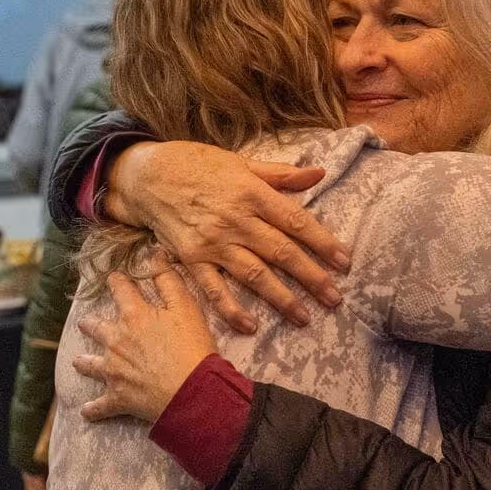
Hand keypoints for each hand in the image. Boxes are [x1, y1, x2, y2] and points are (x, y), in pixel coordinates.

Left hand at [73, 271, 216, 423]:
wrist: (191, 392)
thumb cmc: (192, 348)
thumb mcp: (186, 308)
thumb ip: (169, 281)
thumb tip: (155, 255)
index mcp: (134, 316)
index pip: (120, 289)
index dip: (117, 281)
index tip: (114, 278)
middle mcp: (117, 340)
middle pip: (96, 327)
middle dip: (90, 323)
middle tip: (85, 322)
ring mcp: (113, 370)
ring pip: (90, 365)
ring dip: (84, 363)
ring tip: (77, 362)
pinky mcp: (117, 398)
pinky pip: (99, 406)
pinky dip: (92, 410)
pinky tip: (87, 412)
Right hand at [105, 142, 349, 331]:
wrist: (146, 176)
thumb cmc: (197, 165)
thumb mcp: (240, 163)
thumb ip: (280, 174)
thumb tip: (319, 174)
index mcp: (251, 193)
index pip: (296, 221)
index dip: (322, 242)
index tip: (344, 262)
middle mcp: (235, 220)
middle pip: (281, 253)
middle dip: (312, 277)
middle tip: (335, 298)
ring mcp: (212, 242)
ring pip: (254, 274)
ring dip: (282, 298)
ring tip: (304, 317)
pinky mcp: (191, 259)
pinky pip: (213, 289)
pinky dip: (231, 310)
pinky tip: (250, 326)